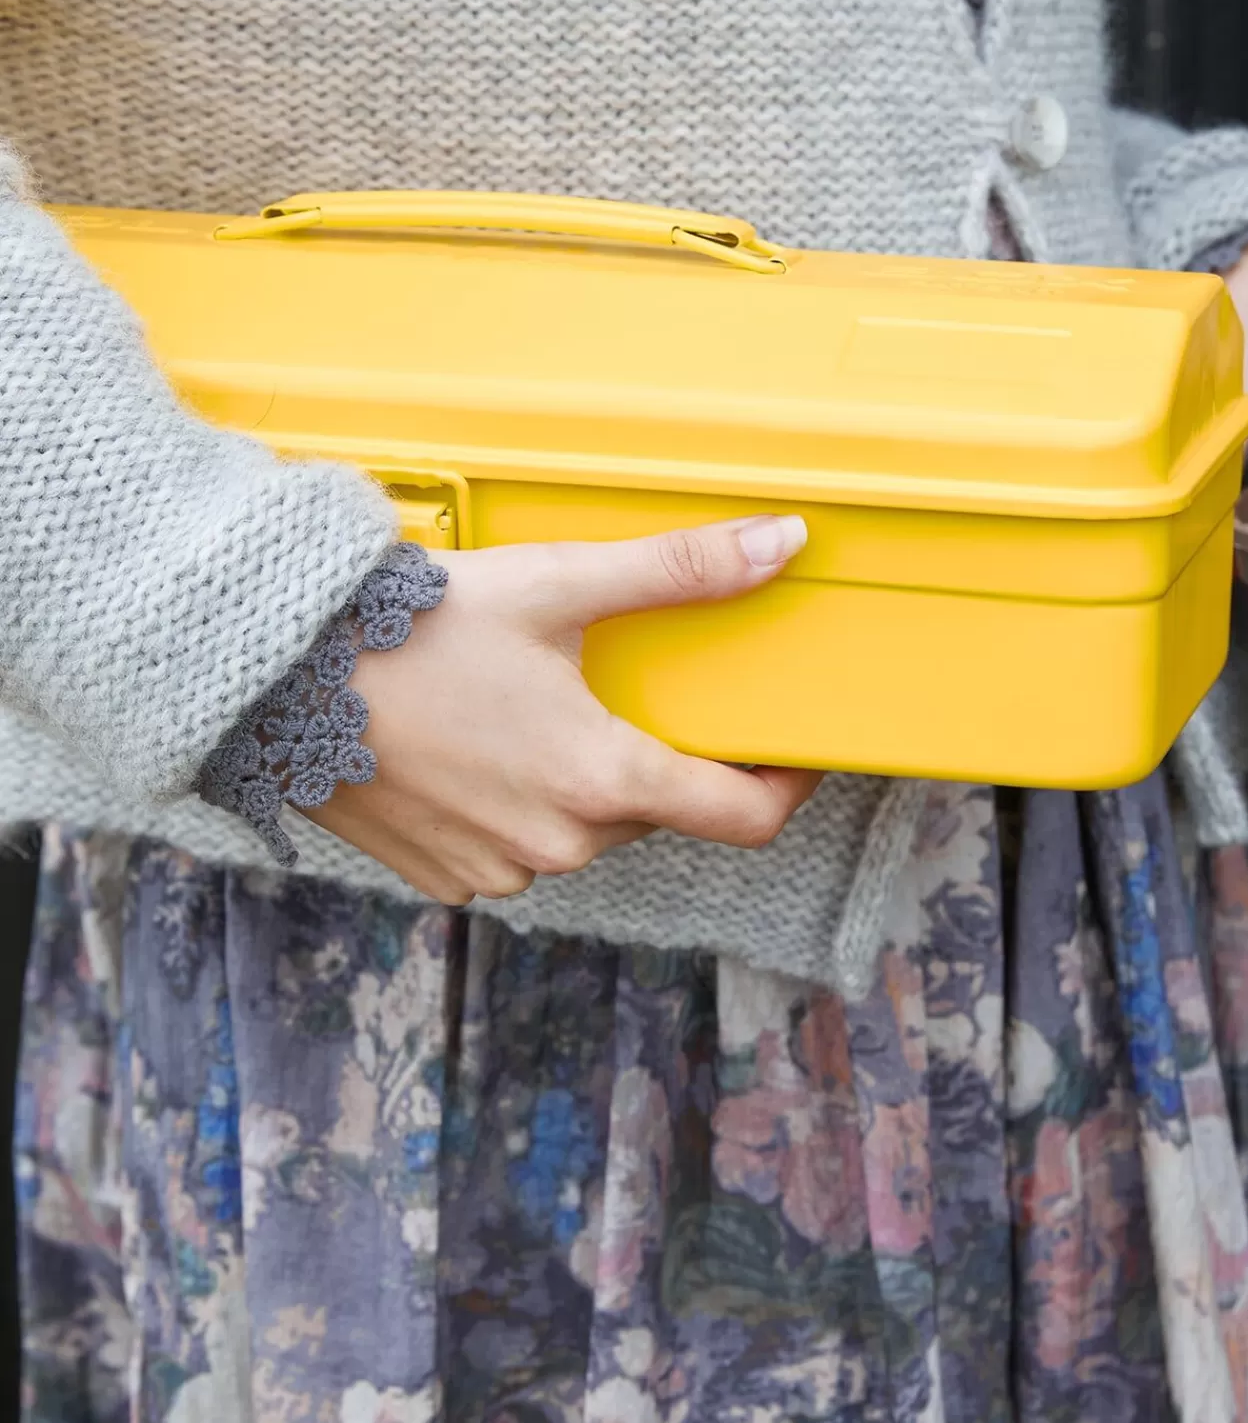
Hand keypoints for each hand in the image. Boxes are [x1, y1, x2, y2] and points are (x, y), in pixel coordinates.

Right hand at [312, 515, 820, 903]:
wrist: (277, 677)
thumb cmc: (414, 627)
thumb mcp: (558, 583)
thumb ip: (679, 571)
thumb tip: (781, 543)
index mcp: (602, 780)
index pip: (742, 817)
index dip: (786, 786)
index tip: (795, 753)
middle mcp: (560, 844)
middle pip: (651, 808)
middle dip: (651, 754)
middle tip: (619, 686)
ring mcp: (500, 870)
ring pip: (581, 830)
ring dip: (577, 780)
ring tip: (527, 705)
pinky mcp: (446, 878)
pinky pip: (514, 847)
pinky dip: (513, 803)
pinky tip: (476, 744)